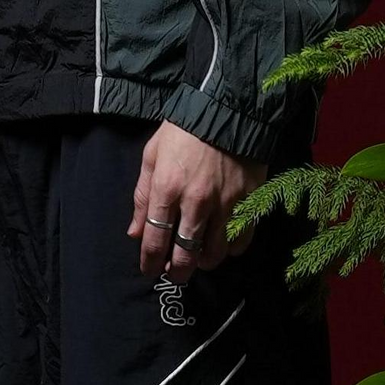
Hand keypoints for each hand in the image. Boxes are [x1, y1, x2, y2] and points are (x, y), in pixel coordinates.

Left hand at [129, 123, 265, 283]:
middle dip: (176, 272)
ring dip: (204, 263)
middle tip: (174, 274)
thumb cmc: (184, 130)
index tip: (149, 270)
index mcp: (167, 189)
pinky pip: (241, 240)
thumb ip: (141, 196)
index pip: (154, 240)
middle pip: (184, 255)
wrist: (229, 110)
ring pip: (214, 254)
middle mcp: (195, 202)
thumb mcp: (152, 156)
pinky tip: (224, 245)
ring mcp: (226, 204)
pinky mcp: (250, 201)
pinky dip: (232, 249)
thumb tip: (134, 233)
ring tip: (199, 260)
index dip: (149, 262)